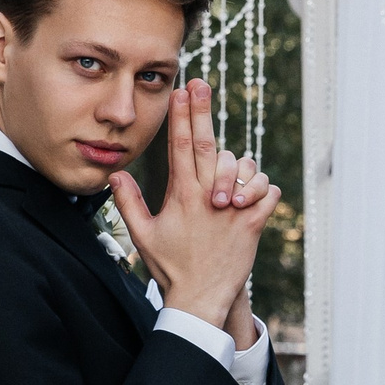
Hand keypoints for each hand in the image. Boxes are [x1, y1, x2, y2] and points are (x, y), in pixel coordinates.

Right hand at [107, 80, 280, 327]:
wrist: (199, 300)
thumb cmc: (170, 268)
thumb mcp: (143, 235)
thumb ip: (129, 202)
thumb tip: (115, 174)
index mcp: (181, 196)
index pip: (180, 146)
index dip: (181, 115)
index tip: (182, 90)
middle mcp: (207, 197)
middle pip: (207, 144)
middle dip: (203, 111)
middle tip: (202, 84)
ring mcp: (232, 209)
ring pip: (244, 167)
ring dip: (240, 167)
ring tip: (232, 179)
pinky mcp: (253, 223)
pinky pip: (269, 193)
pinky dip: (265, 190)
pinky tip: (254, 197)